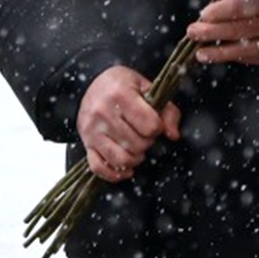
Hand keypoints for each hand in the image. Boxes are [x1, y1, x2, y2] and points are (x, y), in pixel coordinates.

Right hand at [78, 65, 181, 182]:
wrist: (91, 84)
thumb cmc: (121, 86)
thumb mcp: (147, 88)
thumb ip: (167, 110)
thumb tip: (172, 134)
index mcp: (120, 94)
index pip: (150, 125)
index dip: (157, 127)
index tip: (154, 123)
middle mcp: (102, 112)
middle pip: (137, 144)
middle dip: (147, 142)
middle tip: (144, 134)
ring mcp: (91, 130)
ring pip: (121, 159)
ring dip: (135, 159)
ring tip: (137, 149)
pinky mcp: (86, 143)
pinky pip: (98, 167)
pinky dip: (115, 173)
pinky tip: (126, 168)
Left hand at [188, 0, 258, 65]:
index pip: (244, 6)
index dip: (221, 11)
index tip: (204, 13)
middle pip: (240, 29)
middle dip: (213, 32)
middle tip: (192, 32)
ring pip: (246, 49)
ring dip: (220, 52)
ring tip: (200, 53)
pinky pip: (257, 59)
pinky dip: (238, 57)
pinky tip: (223, 55)